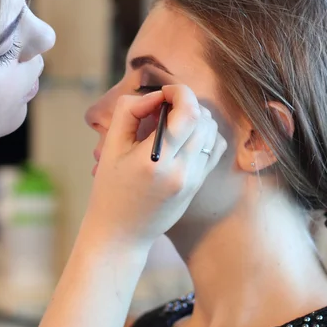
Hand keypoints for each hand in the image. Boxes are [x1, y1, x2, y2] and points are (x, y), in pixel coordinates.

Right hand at [84, 85, 226, 249]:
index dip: (180, 92)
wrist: (121, 234)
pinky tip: (185, 137)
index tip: (164, 92)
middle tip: (165, 107)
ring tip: (173, 122)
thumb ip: (129, 112)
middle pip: (204, 119)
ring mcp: (193, 179)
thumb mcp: (111, 147)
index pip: (188, 112)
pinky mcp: (198, 185)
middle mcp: (181, 170)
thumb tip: (156, 96)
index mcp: (155, 160)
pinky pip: (215, 149)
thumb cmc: (110, 190)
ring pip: (213, 132)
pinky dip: (206, 135)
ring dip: (197, 118)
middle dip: (187, 103)